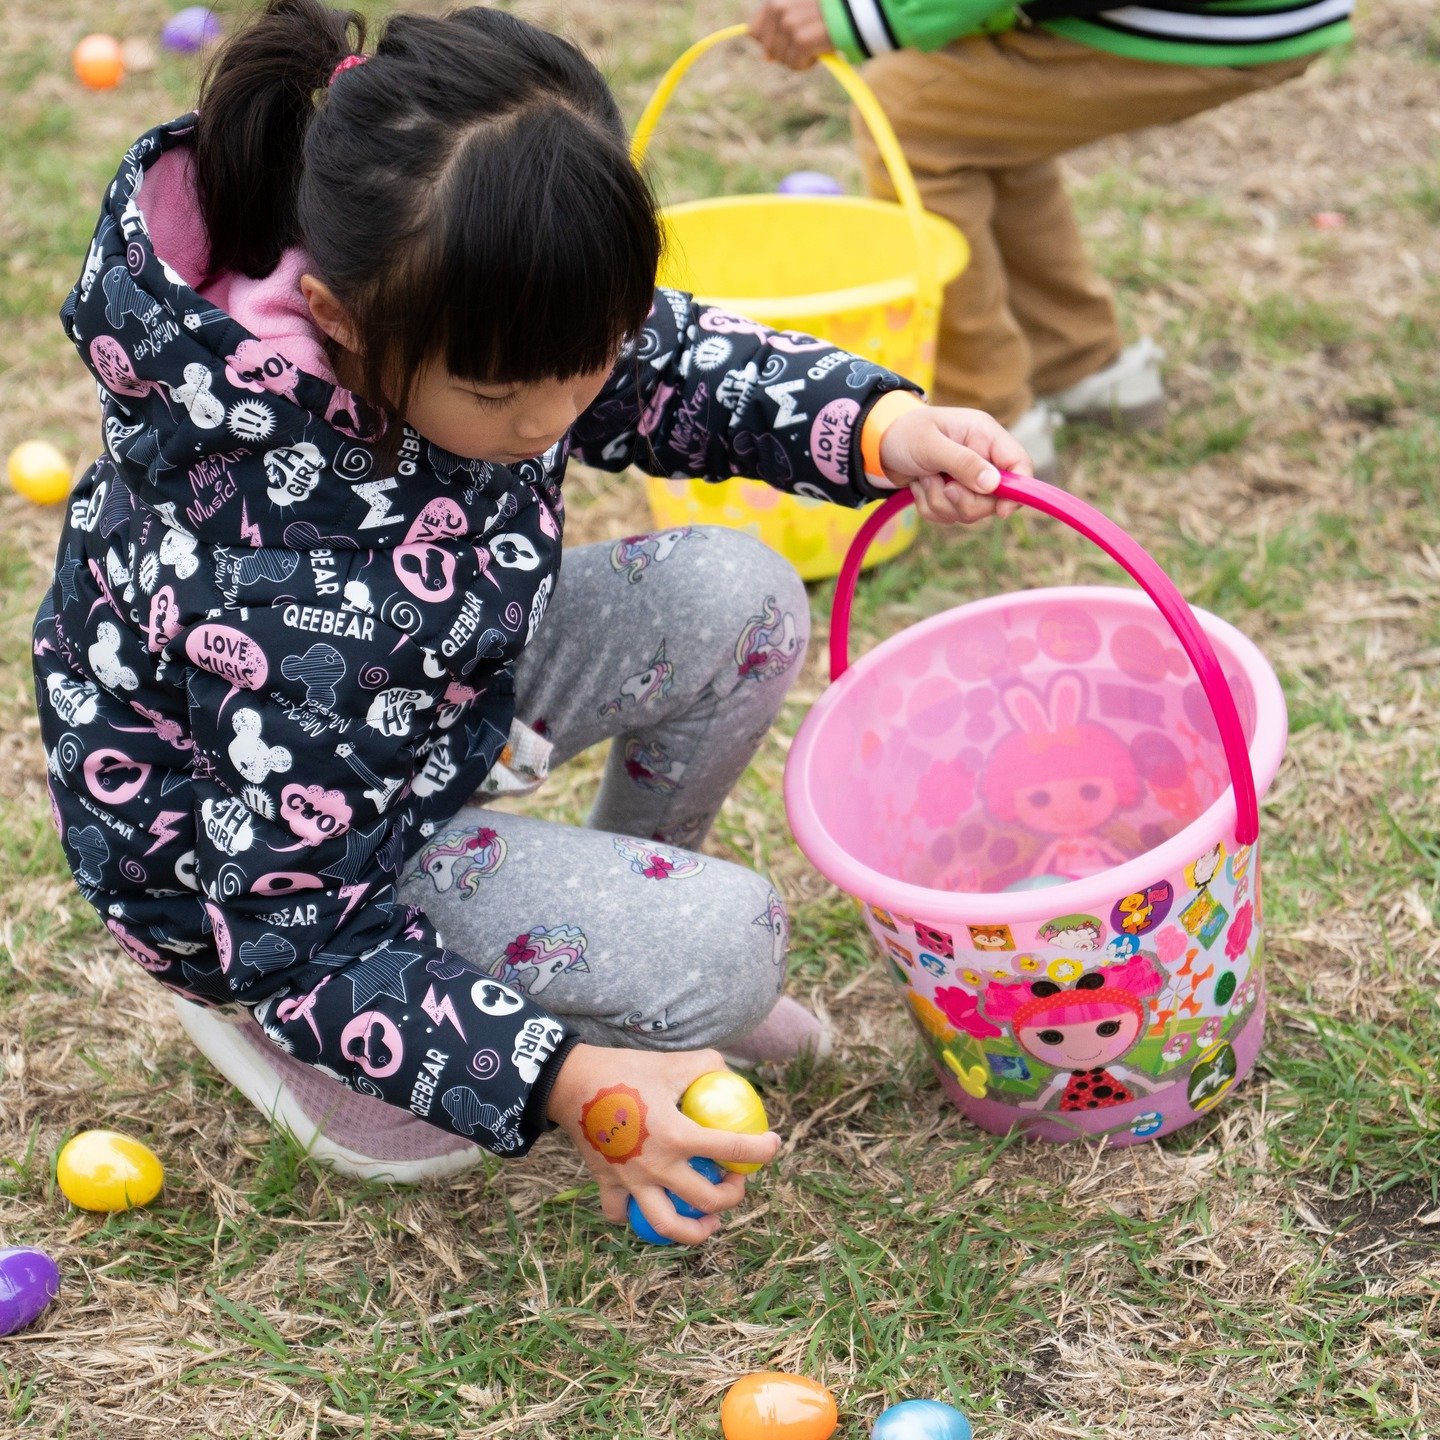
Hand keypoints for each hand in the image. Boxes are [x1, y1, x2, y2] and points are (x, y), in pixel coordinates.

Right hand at [547, 1043, 780, 1244]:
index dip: (761, 1150)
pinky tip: (650, 1206)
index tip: (772, 1146)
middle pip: (708, 1200)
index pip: (733, 1148)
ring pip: (667, 1225)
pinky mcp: (608, 1183)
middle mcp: (658, 1165)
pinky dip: (635, 1216)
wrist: (570, 1081)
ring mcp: (631, 1181)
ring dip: (693, 1231)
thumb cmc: (625, 1069)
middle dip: (732, 1197)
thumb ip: (705, 1067)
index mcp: (678, 1134)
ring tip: (706, 1223)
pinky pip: (621, 1213)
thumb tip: (729, 1076)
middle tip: (736, 1183)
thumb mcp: (671, 1062)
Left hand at [749, 0, 831, 69]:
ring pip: (781, 59)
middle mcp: (778, 8)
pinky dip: (807, 64)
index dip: (768, 42)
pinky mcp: (801, 40)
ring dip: (798, 58)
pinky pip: (795, 64)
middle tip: (806, 43)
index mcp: (775, 0)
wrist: (854, 9)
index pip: (753, 31)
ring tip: (815, 44)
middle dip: (785, 52)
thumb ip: (778, 30)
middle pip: (767, 49)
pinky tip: (819, 51)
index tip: (786, 42)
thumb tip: (765, 57)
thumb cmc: (829, 10)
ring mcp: (789, 24)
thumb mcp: (800, 13)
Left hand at [876, 405, 1032, 524]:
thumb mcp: (931, 444)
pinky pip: (949, 517)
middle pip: (995, 499)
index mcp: (986, 436)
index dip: (1017, 491)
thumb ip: (963, 462)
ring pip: (969, 512)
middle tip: (942, 486)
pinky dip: (930, 507)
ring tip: (924, 479)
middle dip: (964, 500)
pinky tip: (919, 487)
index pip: (1020, 465)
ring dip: (940, 502)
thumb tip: (993, 484)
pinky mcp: (952, 495)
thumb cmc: (905, 433)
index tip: (1001, 511)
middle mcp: (983, 458)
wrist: (877, 445)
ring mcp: (968, 479)